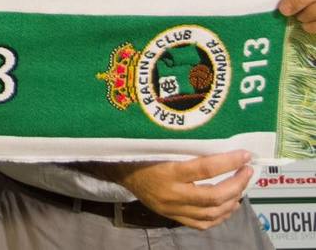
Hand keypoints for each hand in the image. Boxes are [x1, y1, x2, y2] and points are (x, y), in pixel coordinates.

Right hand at [99, 150, 252, 229]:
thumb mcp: (160, 146)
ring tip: (242, 188)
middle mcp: (172, 194)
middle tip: (247, 171)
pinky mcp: (173, 217)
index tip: (245, 155)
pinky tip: (229, 205)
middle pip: (213, 195)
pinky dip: (220, 216)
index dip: (228, 162)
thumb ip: (186, 149)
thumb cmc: (141, 153)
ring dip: (232, 200)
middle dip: (236, 184)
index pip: (205, 168)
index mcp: (168, 172)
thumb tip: (217, 144)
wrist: (120, 172)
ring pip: (211, 212)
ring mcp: (173, 209)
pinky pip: (202, 223)